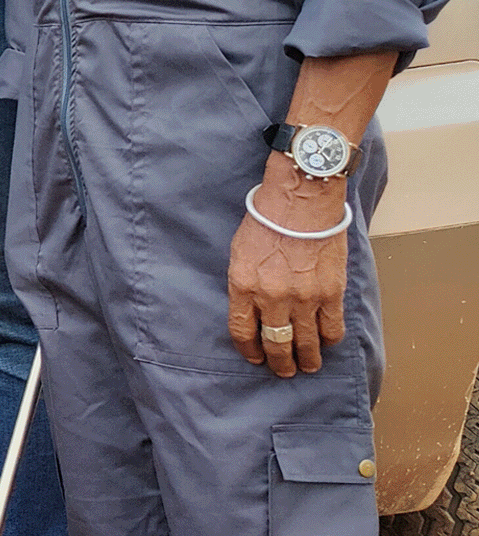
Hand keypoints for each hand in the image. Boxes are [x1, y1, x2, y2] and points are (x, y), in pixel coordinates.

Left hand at [227, 169, 348, 376]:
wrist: (300, 201)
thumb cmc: (266, 220)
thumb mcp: (239, 252)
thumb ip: (245, 283)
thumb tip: (252, 309)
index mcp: (243, 285)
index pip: (242, 331)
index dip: (249, 350)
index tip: (255, 357)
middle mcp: (272, 297)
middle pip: (276, 344)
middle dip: (279, 363)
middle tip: (283, 370)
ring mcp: (303, 298)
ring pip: (306, 343)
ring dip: (307, 359)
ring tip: (307, 365)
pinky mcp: (331, 294)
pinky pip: (332, 329)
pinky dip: (329, 340)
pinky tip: (326, 343)